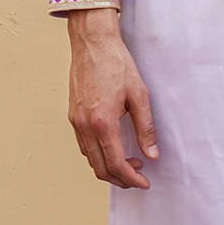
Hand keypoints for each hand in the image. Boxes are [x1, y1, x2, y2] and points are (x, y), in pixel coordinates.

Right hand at [66, 8, 158, 188]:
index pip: (116, 163)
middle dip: (120, 179)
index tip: (144, 182)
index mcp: (102, 122)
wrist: (92, 42)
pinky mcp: (72, 115)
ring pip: (90, 159)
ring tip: (130, 162)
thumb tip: (152, 154)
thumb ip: (146, 127)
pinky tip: (113, 148)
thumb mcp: (139, 95)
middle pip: (100, 168)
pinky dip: (98, 155)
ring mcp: (75, 121)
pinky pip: (83, 145)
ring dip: (109, 167)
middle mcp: (84, 125)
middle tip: (138, 177)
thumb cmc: (116, 63)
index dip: (131, 178)